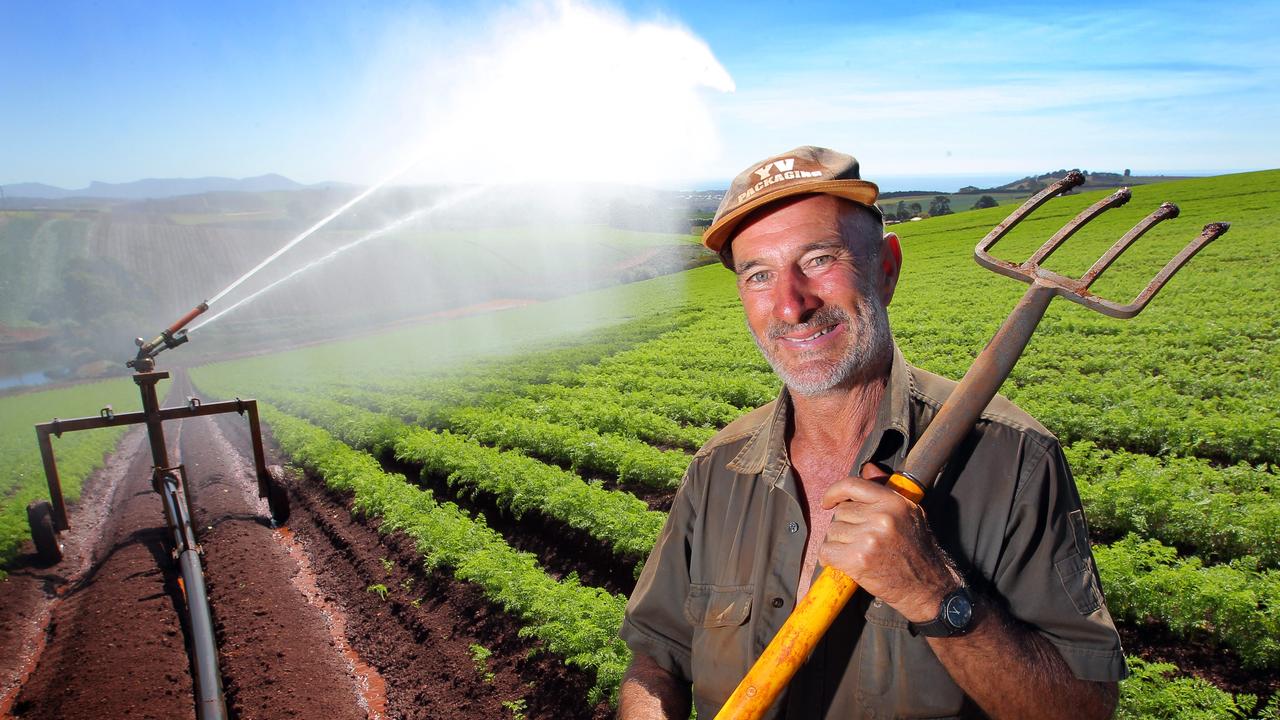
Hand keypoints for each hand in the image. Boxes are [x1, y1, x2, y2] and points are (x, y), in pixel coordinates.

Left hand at [818, 463, 961, 622]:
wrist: (927, 587)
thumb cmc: (917, 550)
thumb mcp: (910, 514)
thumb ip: (885, 490)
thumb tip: (867, 468)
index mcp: (894, 502)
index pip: (852, 485)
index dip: (835, 492)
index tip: (828, 502)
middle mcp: (882, 517)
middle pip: (840, 513)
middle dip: (845, 526)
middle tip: (860, 540)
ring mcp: (869, 538)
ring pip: (832, 532)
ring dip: (838, 543)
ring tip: (857, 552)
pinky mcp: (858, 560)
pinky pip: (827, 551)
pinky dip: (830, 558)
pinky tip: (843, 563)